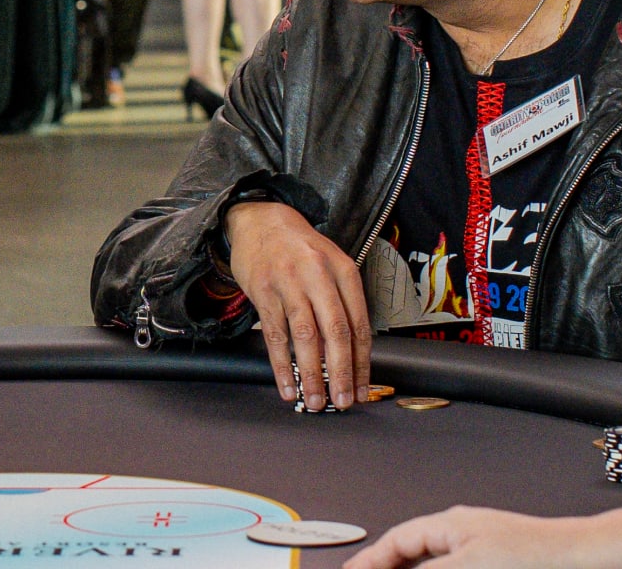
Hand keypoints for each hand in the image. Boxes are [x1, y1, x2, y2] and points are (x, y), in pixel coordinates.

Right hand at [224, 201, 368, 410]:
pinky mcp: (263, 292)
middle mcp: (318, 275)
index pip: (358, 323)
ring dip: (312, 374)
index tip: (361, 389)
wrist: (260, 221)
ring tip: (317, 400)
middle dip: (341, 372)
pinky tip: (287, 386)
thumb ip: (342, 303)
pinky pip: (274, 335)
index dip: (362, 362)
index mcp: (343, 270)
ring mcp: (289, 283)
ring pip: (305, 336)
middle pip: (335, 331)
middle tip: (343, 401)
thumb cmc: (300, 249)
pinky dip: (281, 365)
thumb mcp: (331, 265)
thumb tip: (350, 357)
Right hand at [346, 502, 621, 568]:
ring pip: (435, 562)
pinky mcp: (498, 563)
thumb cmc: (535, 554)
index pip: (396, 541)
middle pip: (412, 553)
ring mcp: (481, 549)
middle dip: (390, 566)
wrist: (583, 559)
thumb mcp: (466, 566)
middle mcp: (463, 534)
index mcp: (449, 524)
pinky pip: (456, 567)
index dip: (371, 560)